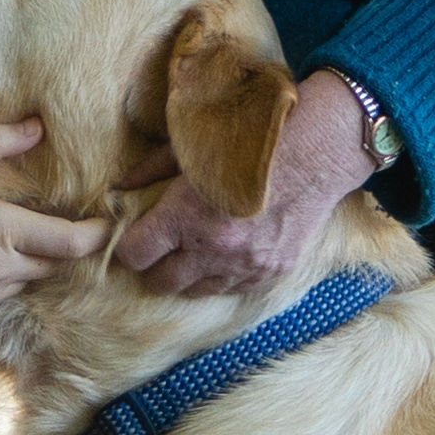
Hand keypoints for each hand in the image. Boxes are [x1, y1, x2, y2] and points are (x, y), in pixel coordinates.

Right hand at [0, 121, 105, 329]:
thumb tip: (34, 127)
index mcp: (0, 232)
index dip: (98, 234)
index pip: (73, 242)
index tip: (108, 223)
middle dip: (55, 244)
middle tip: (50, 221)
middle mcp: (0, 273)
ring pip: (21, 280)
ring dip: (19, 261)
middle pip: (51, 263)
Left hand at [117, 70, 377, 299]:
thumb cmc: (250, 143)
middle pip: (161, 283)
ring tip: (193, 251)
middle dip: (154, 267)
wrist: (314, 153)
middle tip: (160, 249)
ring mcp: (243, 266)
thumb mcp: (193, 150)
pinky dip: (223, 275)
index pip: (134, 255)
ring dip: (189, 275)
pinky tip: (226, 253)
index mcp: (184, 217)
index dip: (129, 247)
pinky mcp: (270, 272)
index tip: (136, 237)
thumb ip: (150, 171)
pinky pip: (232, 289)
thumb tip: (119, 188)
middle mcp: (211, 249)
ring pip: (196, 291)